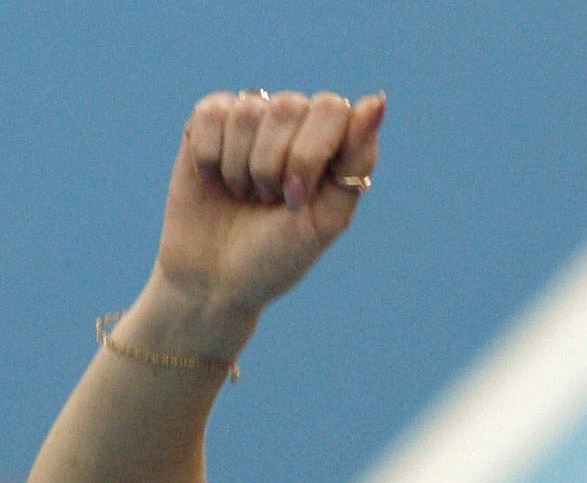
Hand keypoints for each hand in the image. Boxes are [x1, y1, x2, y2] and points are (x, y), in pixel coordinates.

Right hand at [154, 89, 385, 320]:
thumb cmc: (278, 255)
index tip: (298, 197)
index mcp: (331, 147)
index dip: (311, 152)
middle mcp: (294, 126)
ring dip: (243, 165)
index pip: (332, 109)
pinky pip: (212, 111)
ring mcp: (252, 121)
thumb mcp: (326, 220)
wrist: (215, 278)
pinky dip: (212, 154)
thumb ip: (355, 163)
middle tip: (270, 201)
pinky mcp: (209, 123)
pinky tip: (212, 179)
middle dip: (276, 164)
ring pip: (251, 109)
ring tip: (244, 194)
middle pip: (290, 105)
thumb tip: (376, 101)